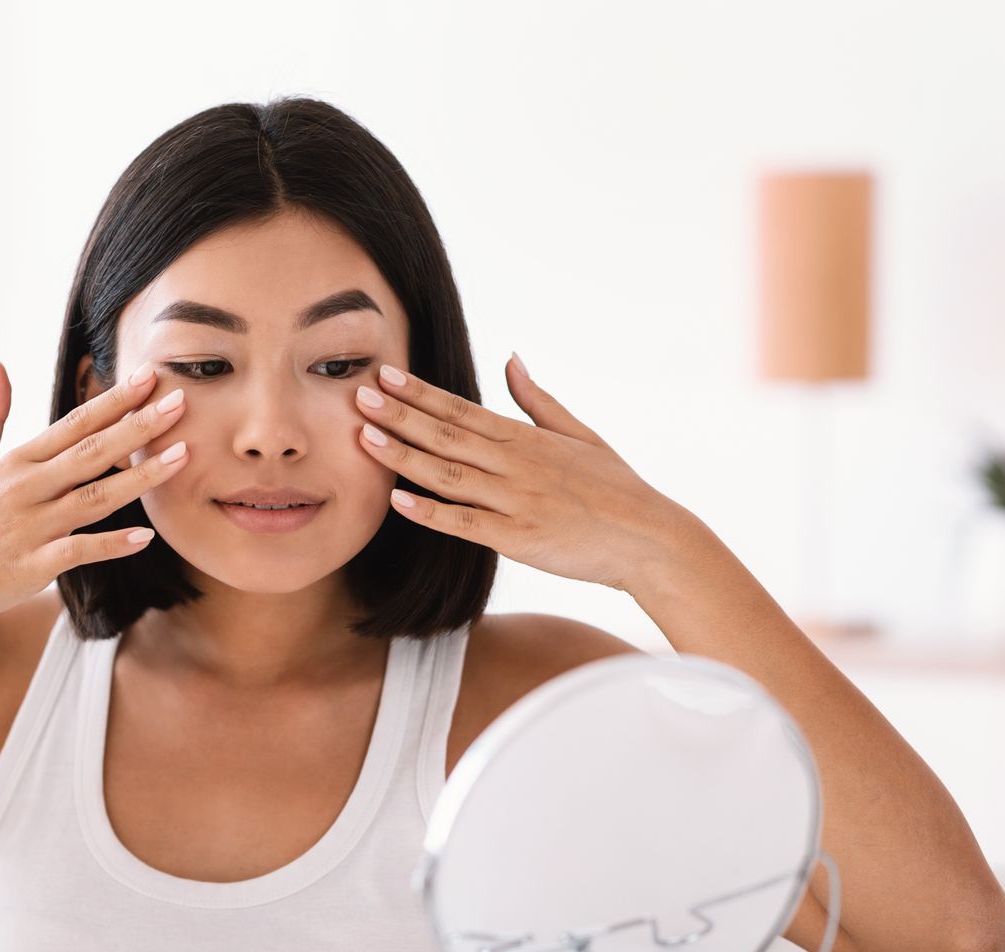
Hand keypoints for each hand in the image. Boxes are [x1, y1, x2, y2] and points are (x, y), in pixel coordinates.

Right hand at [0, 357, 189, 635]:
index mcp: (16, 462)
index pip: (74, 424)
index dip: (114, 400)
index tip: (150, 376)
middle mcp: (25, 488)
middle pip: (92, 452)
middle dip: (139, 426)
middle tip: (182, 401)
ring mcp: (28, 527)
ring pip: (95, 497)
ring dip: (141, 477)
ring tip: (182, 456)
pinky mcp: (30, 567)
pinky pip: (78, 552)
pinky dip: (111, 544)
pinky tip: (145, 537)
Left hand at [354, 353, 696, 593]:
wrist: (648, 538)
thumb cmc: (615, 488)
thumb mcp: (580, 433)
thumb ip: (537, 400)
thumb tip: (511, 358)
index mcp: (527, 438)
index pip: (462, 409)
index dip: (420, 392)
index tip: (385, 373)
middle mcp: (517, 464)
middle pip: (447, 434)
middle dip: (399, 414)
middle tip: (356, 394)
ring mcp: (516, 501)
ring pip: (448, 474)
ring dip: (403, 454)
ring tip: (364, 436)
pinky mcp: (518, 538)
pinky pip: (465, 523)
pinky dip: (430, 511)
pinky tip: (397, 499)